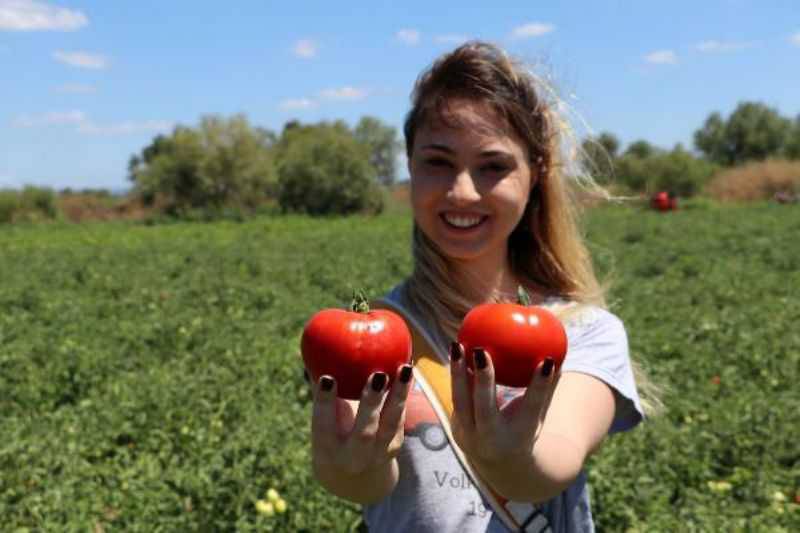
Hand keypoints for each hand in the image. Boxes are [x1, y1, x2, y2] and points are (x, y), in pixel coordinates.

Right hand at [308, 364, 413, 476]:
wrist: (354, 474)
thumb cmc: (332, 432)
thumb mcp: (322, 419)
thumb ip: (319, 390)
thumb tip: (311, 349)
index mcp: (326, 448)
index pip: (324, 425)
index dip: (325, 402)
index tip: (328, 378)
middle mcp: (353, 456)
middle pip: (364, 432)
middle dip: (371, 403)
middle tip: (377, 375)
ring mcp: (377, 453)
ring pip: (391, 424)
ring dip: (399, 395)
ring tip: (404, 368)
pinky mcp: (395, 445)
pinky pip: (401, 415)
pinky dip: (404, 391)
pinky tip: (407, 368)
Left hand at [448, 342, 557, 466]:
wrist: (503, 466)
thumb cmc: (525, 428)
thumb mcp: (538, 414)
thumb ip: (545, 387)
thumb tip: (557, 353)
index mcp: (521, 435)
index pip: (532, 407)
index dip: (540, 384)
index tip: (545, 360)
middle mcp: (494, 440)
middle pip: (486, 408)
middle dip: (483, 380)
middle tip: (482, 351)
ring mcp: (471, 437)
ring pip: (461, 402)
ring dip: (458, 372)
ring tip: (457, 344)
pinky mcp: (456, 430)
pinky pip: (456, 398)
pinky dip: (456, 376)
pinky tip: (456, 352)